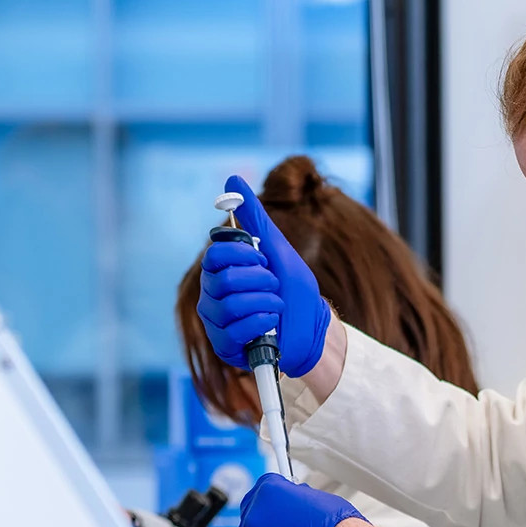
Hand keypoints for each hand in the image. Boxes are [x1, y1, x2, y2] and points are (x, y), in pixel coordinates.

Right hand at [197, 175, 330, 376]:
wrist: (314, 328)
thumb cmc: (294, 288)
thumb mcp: (277, 248)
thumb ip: (254, 217)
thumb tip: (232, 180)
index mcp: (220, 269)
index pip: (214, 255)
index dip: (243, 256)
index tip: (263, 259)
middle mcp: (211, 293)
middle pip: (223, 279)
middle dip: (261, 280)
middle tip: (274, 285)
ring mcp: (216, 321)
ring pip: (230, 305)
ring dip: (266, 303)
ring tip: (276, 306)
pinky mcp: (224, 345)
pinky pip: (236, 331)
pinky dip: (263, 324)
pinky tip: (272, 325)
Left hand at [236, 473, 367, 526]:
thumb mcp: (318, 498)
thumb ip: (295, 500)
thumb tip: (294, 504)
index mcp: (267, 494)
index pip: (261, 489)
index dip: (275, 497)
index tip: (280, 502)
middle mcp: (254, 519)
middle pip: (252, 514)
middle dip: (267, 518)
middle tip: (287, 525)